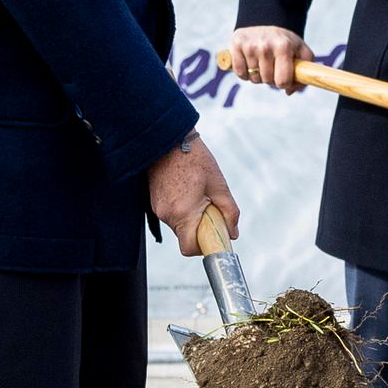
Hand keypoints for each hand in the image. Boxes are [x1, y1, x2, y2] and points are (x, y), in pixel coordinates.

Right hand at [146, 132, 240, 249]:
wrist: (168, 140)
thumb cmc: (195, 159)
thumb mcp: (218, 184)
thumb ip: (229, 211)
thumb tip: (233, 233)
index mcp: (183, 213)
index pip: (190, 248)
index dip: (204, 247)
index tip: (214, 236)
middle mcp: (167, 214)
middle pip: (186, 237)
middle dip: (200, 229)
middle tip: (210, 209)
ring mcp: (157, 209)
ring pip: (180, 225)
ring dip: (191, 217)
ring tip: (197, 193)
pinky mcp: (154, 202)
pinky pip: (172, 214)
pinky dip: (182, 209)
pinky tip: (187, 190)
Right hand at [228, 24, 312, 92]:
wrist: (266, 20)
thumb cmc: (286, 42)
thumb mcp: (302, 53)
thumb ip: (304, 74)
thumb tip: (288, 91)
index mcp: (284, 47)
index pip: (282, 81)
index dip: (284, 82)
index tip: (284, 74)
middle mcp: (265, 45)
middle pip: (267, 81)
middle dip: (271, 78)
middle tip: (273, 65)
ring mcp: (249, 45)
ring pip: (253, 78)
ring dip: (258, 74)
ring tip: (262, 61)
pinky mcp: (237, 44)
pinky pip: (239, 73)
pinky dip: (244, 72)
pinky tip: (250, 62)